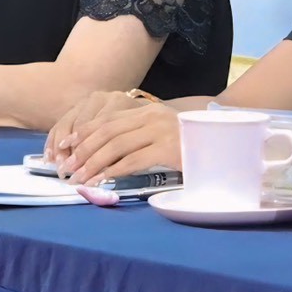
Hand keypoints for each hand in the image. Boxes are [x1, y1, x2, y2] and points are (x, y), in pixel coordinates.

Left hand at [46, 94, 179, 184]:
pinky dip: (114, 171)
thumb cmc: (191, 145)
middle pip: (108, 132)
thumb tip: (107, 152)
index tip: (67, 146)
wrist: (224, 146)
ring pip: (116, 146)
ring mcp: (161, 131)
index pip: (109, 119)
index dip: (85, 132)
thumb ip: (139, 136)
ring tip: (80, 177)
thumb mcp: (163, 133)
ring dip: (94, 163)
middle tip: (68, 167)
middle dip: (84, 150)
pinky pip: (133, 160)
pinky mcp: (168, 149)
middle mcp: (152, 117)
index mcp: (148, 111)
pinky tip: (102, 180)